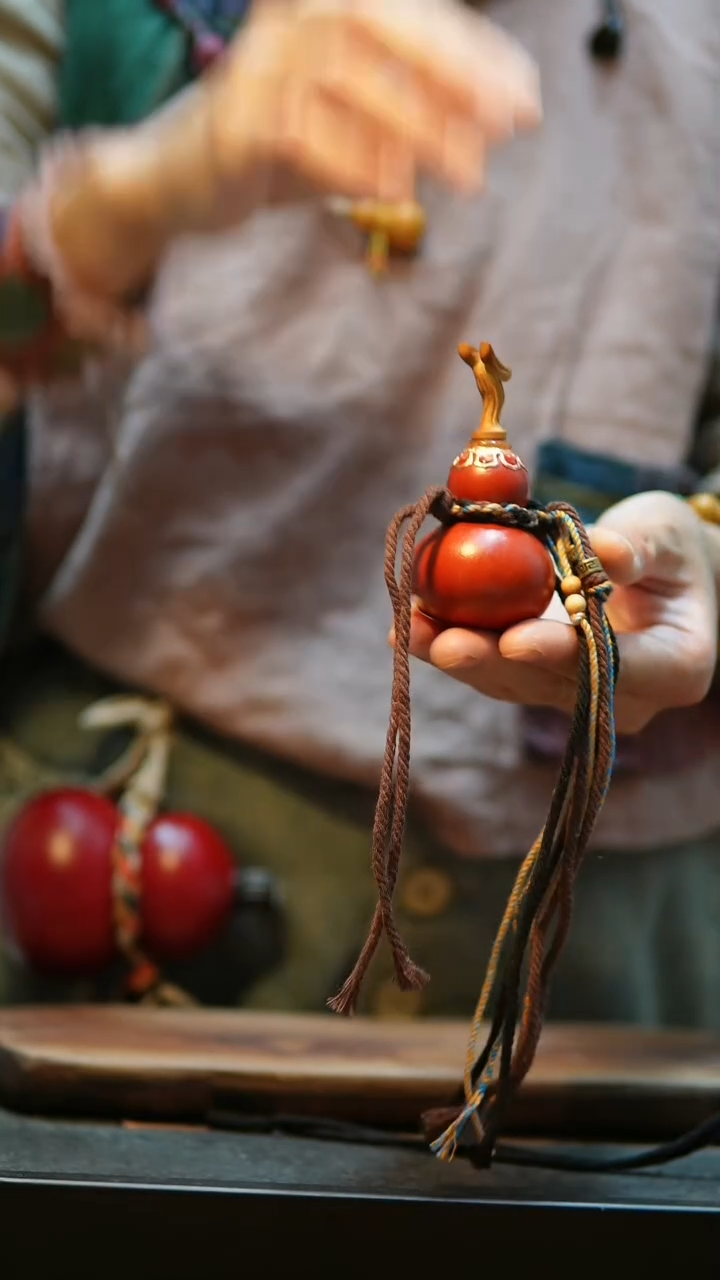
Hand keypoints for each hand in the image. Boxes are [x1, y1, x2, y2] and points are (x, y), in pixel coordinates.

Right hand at [29, 0, 539, 336]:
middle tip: (509, 128)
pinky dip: (355, 160)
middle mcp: (287, 21)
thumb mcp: (350, 117)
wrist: (178, 181)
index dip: (476, 55)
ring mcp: (256, 68)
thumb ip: (410, 106)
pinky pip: (304, 134)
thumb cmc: (278, 146)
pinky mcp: (234, 123)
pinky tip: (397, 188)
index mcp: (320, 8)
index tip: (526, 99)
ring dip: (418, 126)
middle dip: (455, 77)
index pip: (411, 16)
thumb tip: (497, 118)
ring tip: (469, 173)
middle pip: (382, 30)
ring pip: (349, 79)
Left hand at [405, 492, 718, 733]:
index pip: (616, 666)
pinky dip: (453, 646)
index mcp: (676, 666)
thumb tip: (601, 551)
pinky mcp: (543, 687)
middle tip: (442, 640)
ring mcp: (581, 698)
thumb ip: (636, 545)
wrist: (661, 574)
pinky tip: (412, 625)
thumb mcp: (664, 532)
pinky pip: (496, 671)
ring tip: (411, 627)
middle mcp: (629, 698)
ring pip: (514, 684)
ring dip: (458, 656)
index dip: (562, 655)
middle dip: (491, 661)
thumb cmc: (669, 547)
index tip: (514, 639)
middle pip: (552, 684)